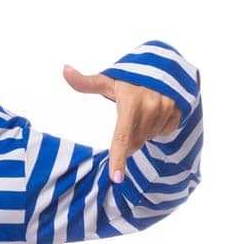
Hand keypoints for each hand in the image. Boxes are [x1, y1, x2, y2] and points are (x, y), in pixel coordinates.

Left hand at [62, 63, 182, 183]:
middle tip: (128, 117)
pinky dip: (157, 127)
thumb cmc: (130, 78)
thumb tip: (65, 70)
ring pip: (149, 138)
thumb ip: (85, 81)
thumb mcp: (108, 80)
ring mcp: (167, 109)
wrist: (163, 64)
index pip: (122, 137)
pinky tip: (156, 112)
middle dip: (129, 137)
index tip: (116, 178)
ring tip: (144, 111)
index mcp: (130, 102)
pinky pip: (164, 132)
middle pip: (135, 142)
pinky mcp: (179, 111)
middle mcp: (151, 106)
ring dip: (144, 131)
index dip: (118, 159)